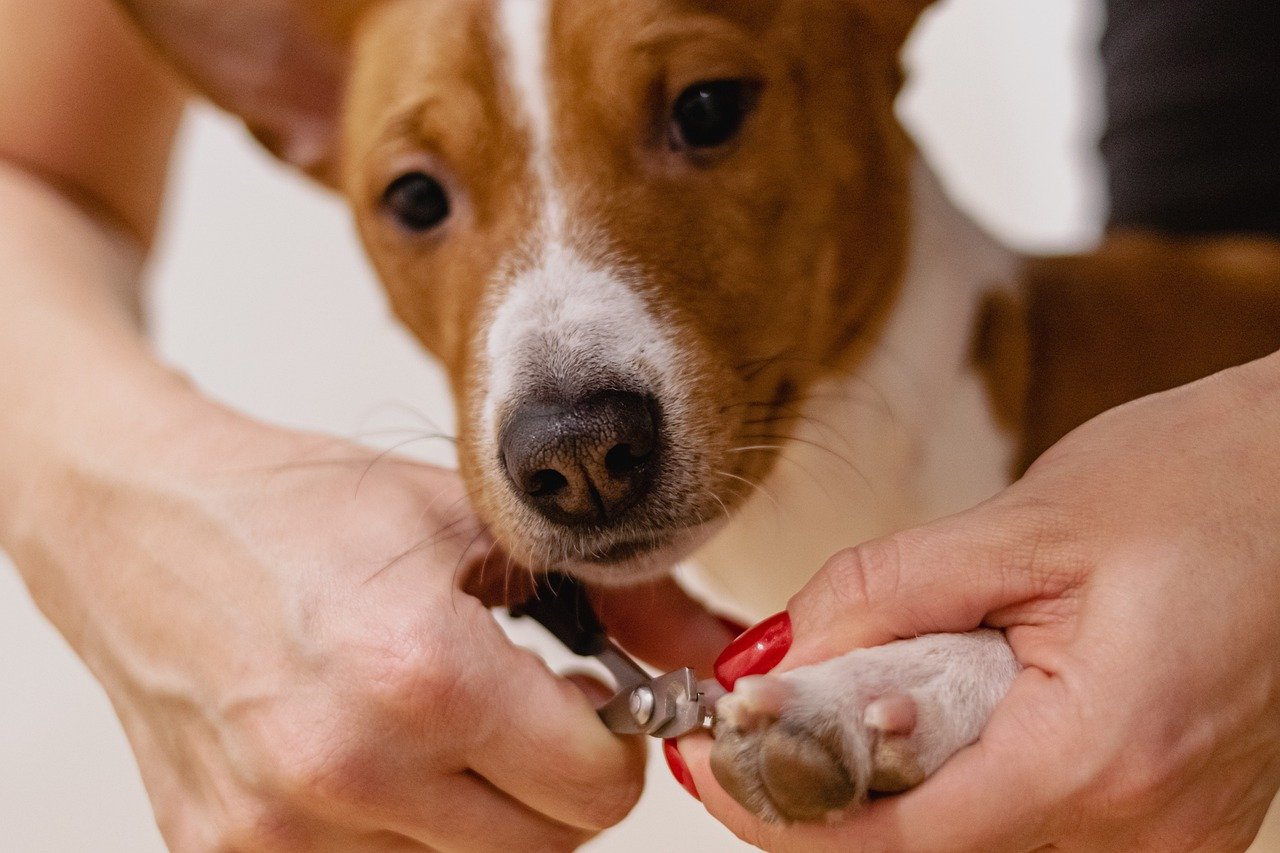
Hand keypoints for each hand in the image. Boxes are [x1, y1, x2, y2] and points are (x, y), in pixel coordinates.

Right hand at [9, 400, 732, 850]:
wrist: (144, 522)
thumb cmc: (306, 508)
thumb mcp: (473, 522)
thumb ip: (618, 596)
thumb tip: (718, 655)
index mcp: (422, 676)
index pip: (597, 793)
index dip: (616, 743)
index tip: (596, 704)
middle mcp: (345, 770)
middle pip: (542, 849)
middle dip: (558, 783)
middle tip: (528, 712)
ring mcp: (278, 829)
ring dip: (479, 811)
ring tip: (441, 721)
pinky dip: (401, 828)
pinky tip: (378, 750)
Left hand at [681, 353, 1279, 850]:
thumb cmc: (1204, 484)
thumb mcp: (1026, 523)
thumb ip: (886, 594)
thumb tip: (778, 655)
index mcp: (1103, 758)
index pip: (900, 842)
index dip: (784, 807)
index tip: (708, 760)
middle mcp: (1144, 829)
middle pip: (934, 850)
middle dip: (831, 790)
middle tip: (768, 712)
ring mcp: (1166, 834)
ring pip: (979, 842)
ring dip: (898, 782)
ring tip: (866, 689)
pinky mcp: (1169, 814)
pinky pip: (1033, 822)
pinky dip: (964, 776)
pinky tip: (945, 705)